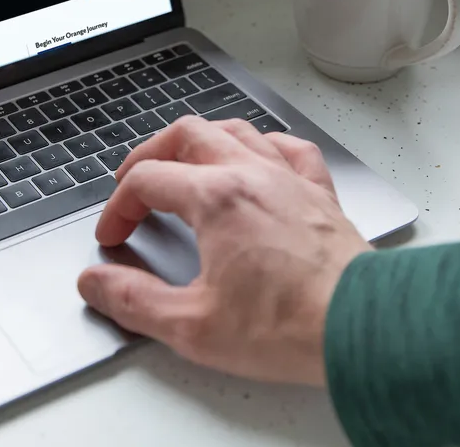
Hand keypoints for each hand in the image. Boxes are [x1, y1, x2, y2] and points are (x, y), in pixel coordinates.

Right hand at [78, 116, 372, 386]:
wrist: (363, 329)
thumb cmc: (290, 328)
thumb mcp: (192, 326)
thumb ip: (134, 301)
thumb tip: (96, 284)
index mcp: (216, 199)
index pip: (146, 181)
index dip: (117, 208)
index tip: (114, 237)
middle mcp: (252, 175)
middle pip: (186, 136)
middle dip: (149, 155)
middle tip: (133, 183)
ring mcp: (290, 180)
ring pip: (236, 130)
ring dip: (200, 140)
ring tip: (183, 160)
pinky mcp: (320, 194)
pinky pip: (289, 148)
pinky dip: (262, 145)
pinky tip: (257, 158)